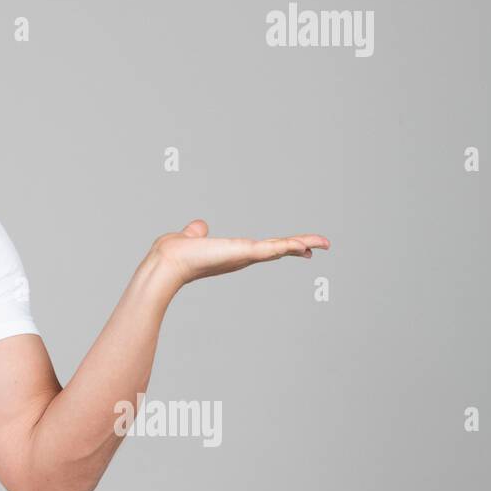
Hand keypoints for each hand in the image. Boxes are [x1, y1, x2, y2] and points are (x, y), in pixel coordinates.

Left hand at [149, 219, 329, 289]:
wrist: (166, 263)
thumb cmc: (174, 254)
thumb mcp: (191, 238)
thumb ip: (197, 233)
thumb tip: (198, 228)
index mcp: (233, 252)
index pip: (264, 248)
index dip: (284, 246)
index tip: (301, 246)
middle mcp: (241, 257)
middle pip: (278, 249)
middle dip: (302, 246)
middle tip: (324, 244)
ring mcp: (243, 256)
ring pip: (279, 248)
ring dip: (302, 244)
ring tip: (324, 242)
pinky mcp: (242, 252)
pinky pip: (270, 248)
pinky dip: (288, 246)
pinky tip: (304, 244)